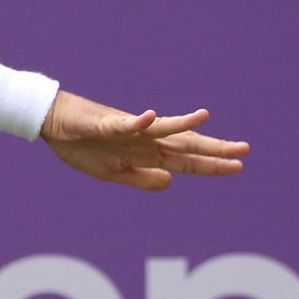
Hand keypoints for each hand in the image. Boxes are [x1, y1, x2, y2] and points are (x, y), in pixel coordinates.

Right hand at [40, 92, 248, 191]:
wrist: (54, 124)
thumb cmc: (82, 146)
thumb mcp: (112, 174)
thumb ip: (140, 179)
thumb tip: (170, 181)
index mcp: (146, 154)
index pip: (186, 160)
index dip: (211, 165)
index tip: (238, 166)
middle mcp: (145, 140)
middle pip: (183, 144)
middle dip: (212, 148)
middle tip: (244, 149)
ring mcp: (129, 130)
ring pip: (161, 128)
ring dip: (183, 124)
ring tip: (204, 117)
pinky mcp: (107, 123)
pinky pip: (124, 123)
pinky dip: (137, 121)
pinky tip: (151, 117)